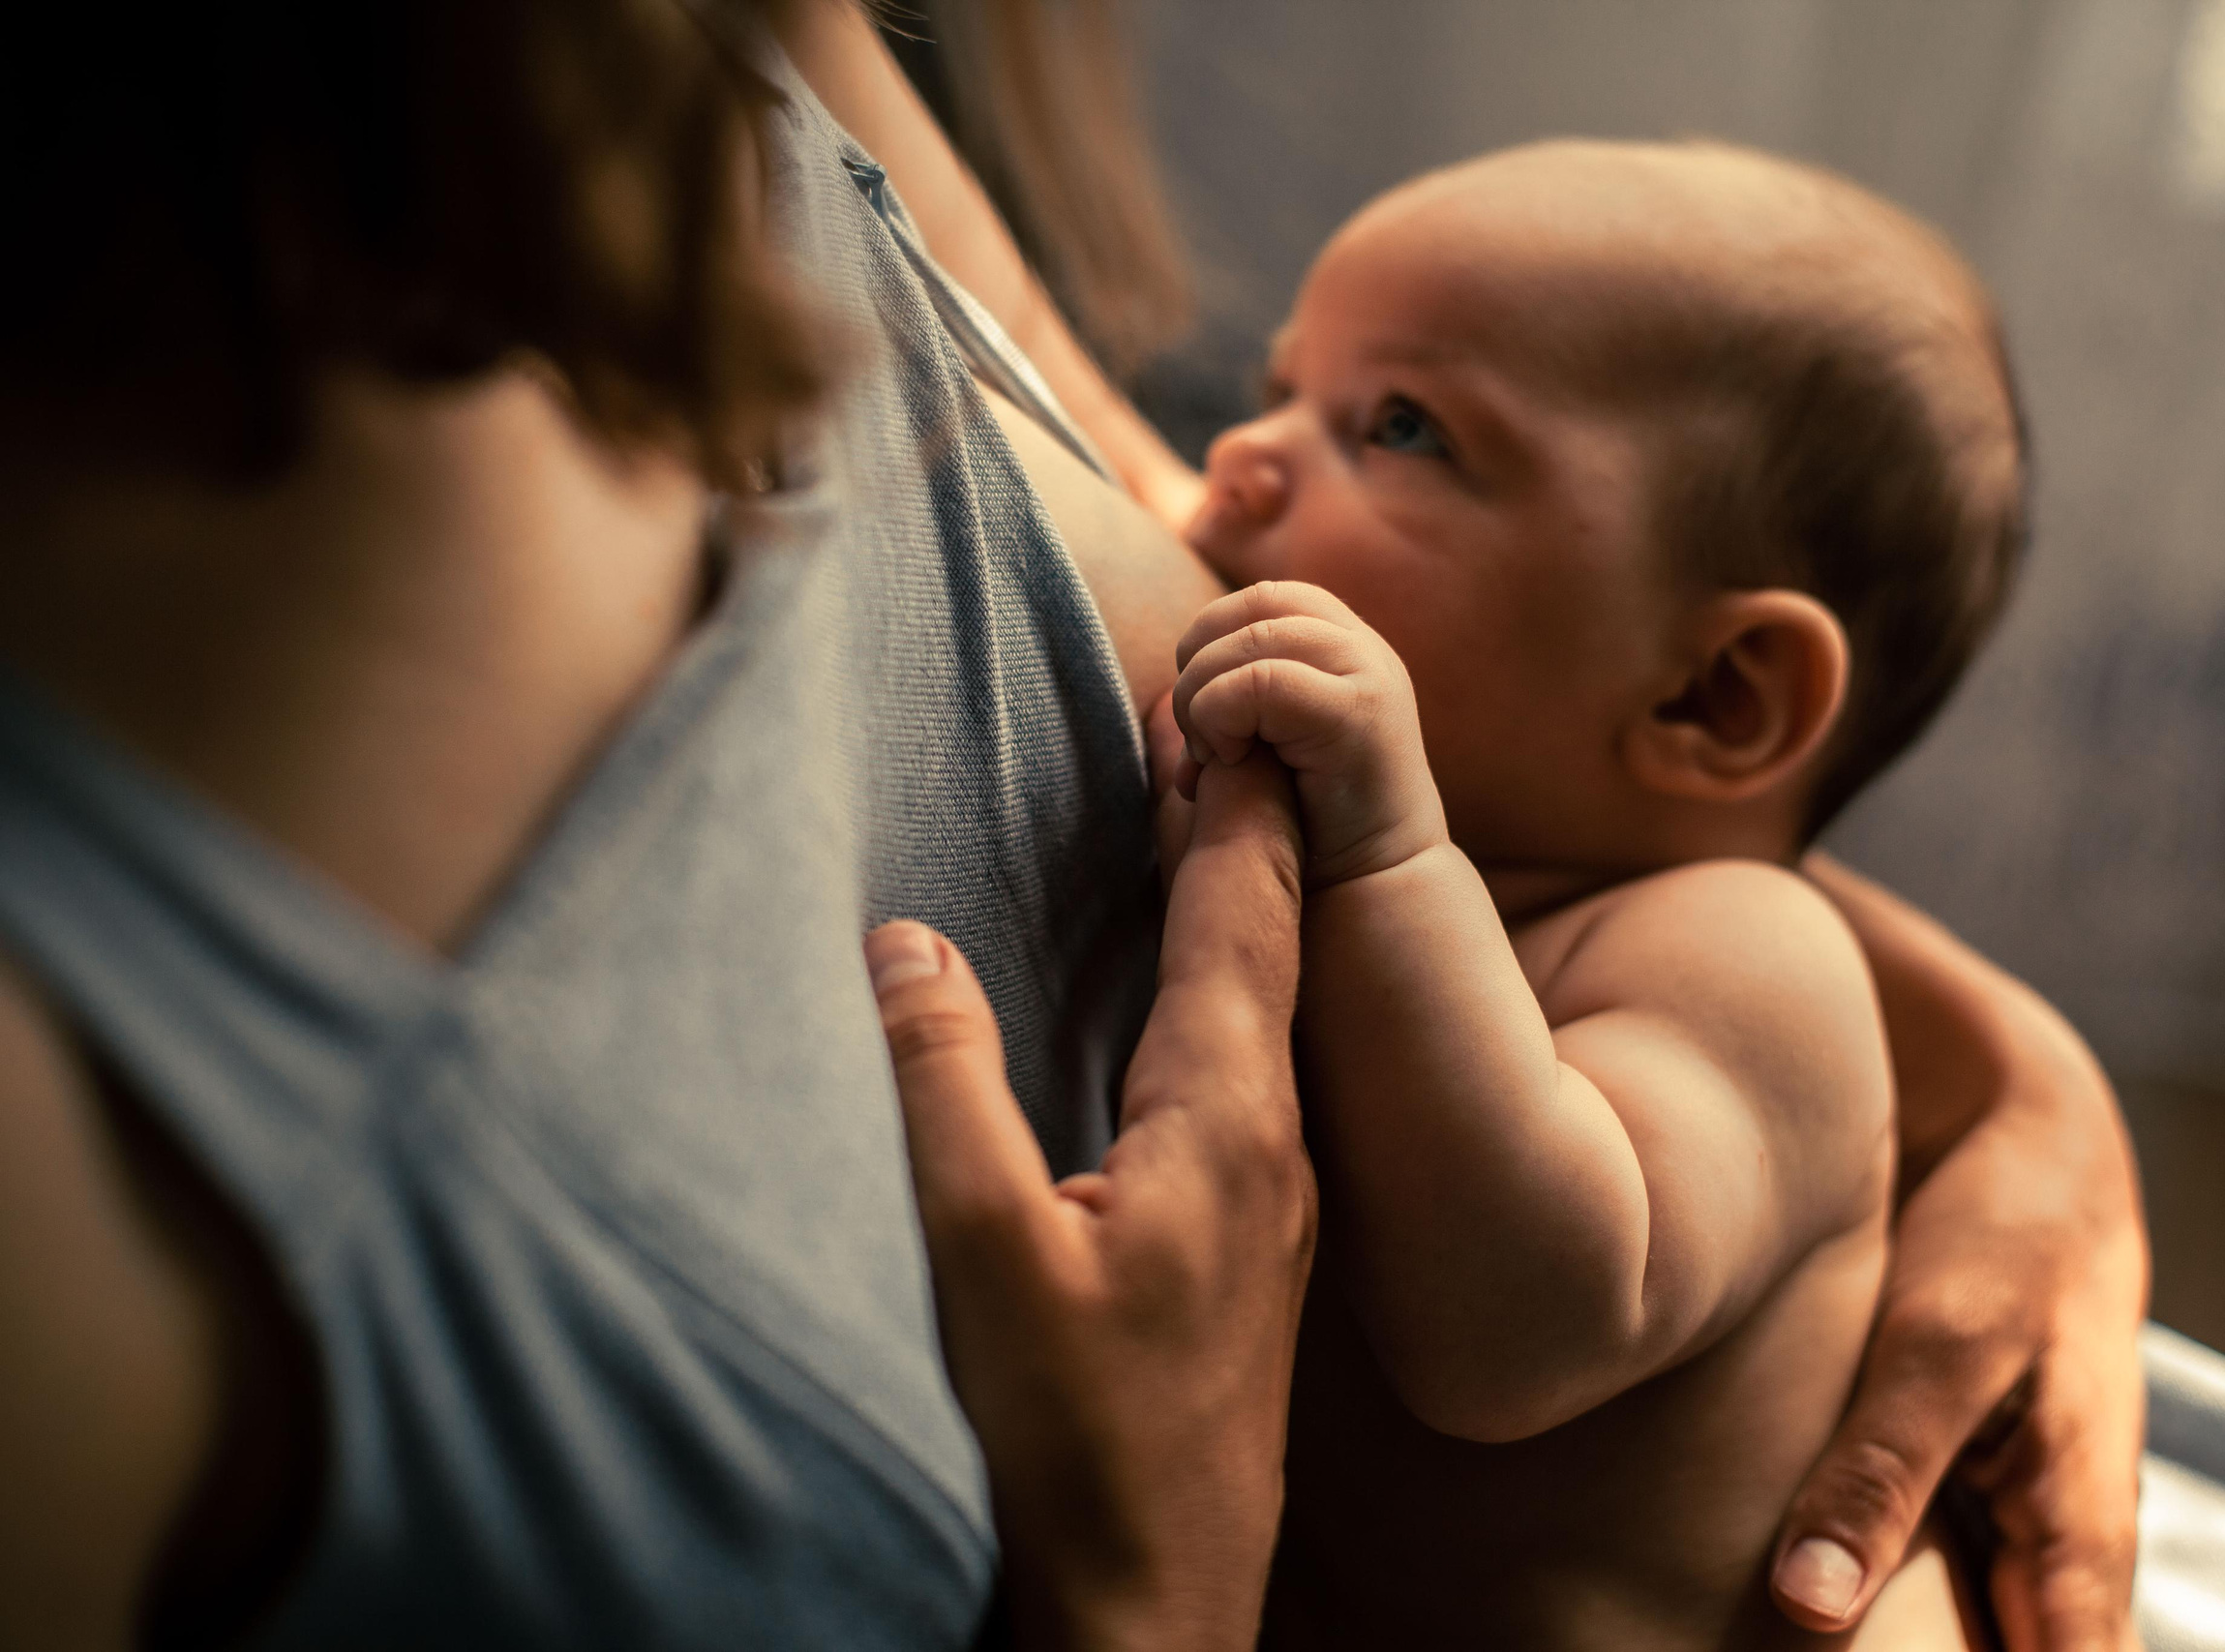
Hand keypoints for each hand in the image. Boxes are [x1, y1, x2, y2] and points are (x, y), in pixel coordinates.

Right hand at [869, 751, 1315, 1651]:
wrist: (1156, 1606)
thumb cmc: (1075, 1443)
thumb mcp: (982, 1256)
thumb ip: (945, 1085)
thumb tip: (908, 942)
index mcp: (1226, 1122)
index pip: (1244, 917)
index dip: (1234, 804)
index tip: (1226, 701)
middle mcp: (1273, 1144)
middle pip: (1269, 946)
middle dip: (1242, 831)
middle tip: (1213, 727)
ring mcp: (1272, 1201)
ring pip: (1263, 1011)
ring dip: (1234, 909)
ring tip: (1201, 827)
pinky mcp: (1248, 1247)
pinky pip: (1246, 1072)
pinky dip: (1219, 991)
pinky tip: (1182, 998)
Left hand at [1171, 581, 1444, 887]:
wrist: (1373, 888)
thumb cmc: (1308, 826)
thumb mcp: (1267, 745)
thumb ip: (1236, 700)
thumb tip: (1170, 690)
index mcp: (1346, 647)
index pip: (1262, 598)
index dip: (1211, 636)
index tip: (1202, 710)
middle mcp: (1364, 650)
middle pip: (1255, 605)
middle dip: (1200, 662)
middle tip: (1197, 738)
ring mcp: (1368, 675)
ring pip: (1251, 641)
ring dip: (1205, 697)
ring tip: (1212, 757)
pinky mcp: (1359, 712)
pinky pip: (1262, 681)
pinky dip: (1222, 716)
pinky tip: (1230, 762)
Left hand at [1777, 858, 2147, 1651]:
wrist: (2017, 1135)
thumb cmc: (2005, 1235)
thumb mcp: (1941, 1345)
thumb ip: (1881, 1472)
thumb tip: (1809, 1604)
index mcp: (2078, 1544)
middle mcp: (2050, 1556)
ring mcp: (2000, 1525)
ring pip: (1967, 1635)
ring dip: (1896, 1647)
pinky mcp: (1941, 1486)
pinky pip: (1917, 1581)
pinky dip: (1864, 1603)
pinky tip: (1780, 1613)